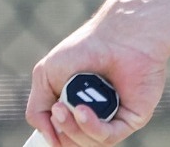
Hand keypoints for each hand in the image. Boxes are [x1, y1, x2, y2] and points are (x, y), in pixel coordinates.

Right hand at [25, 23, 167, 146]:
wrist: (119, 34)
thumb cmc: (85, 48)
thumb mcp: (46, 76)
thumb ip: (37, 110)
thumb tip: (47, 137)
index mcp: (75, 108)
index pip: (62, 135)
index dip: (53, 134)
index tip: (49, 119)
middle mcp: (95, 116)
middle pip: (73, 142)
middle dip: (61, 130)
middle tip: (58, 109)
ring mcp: (113, 119)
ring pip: (88, 143)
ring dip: (72, 129)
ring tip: (66, 107)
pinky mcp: (131, 119)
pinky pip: (108, 137)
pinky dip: (91, 127)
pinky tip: (82, 111)